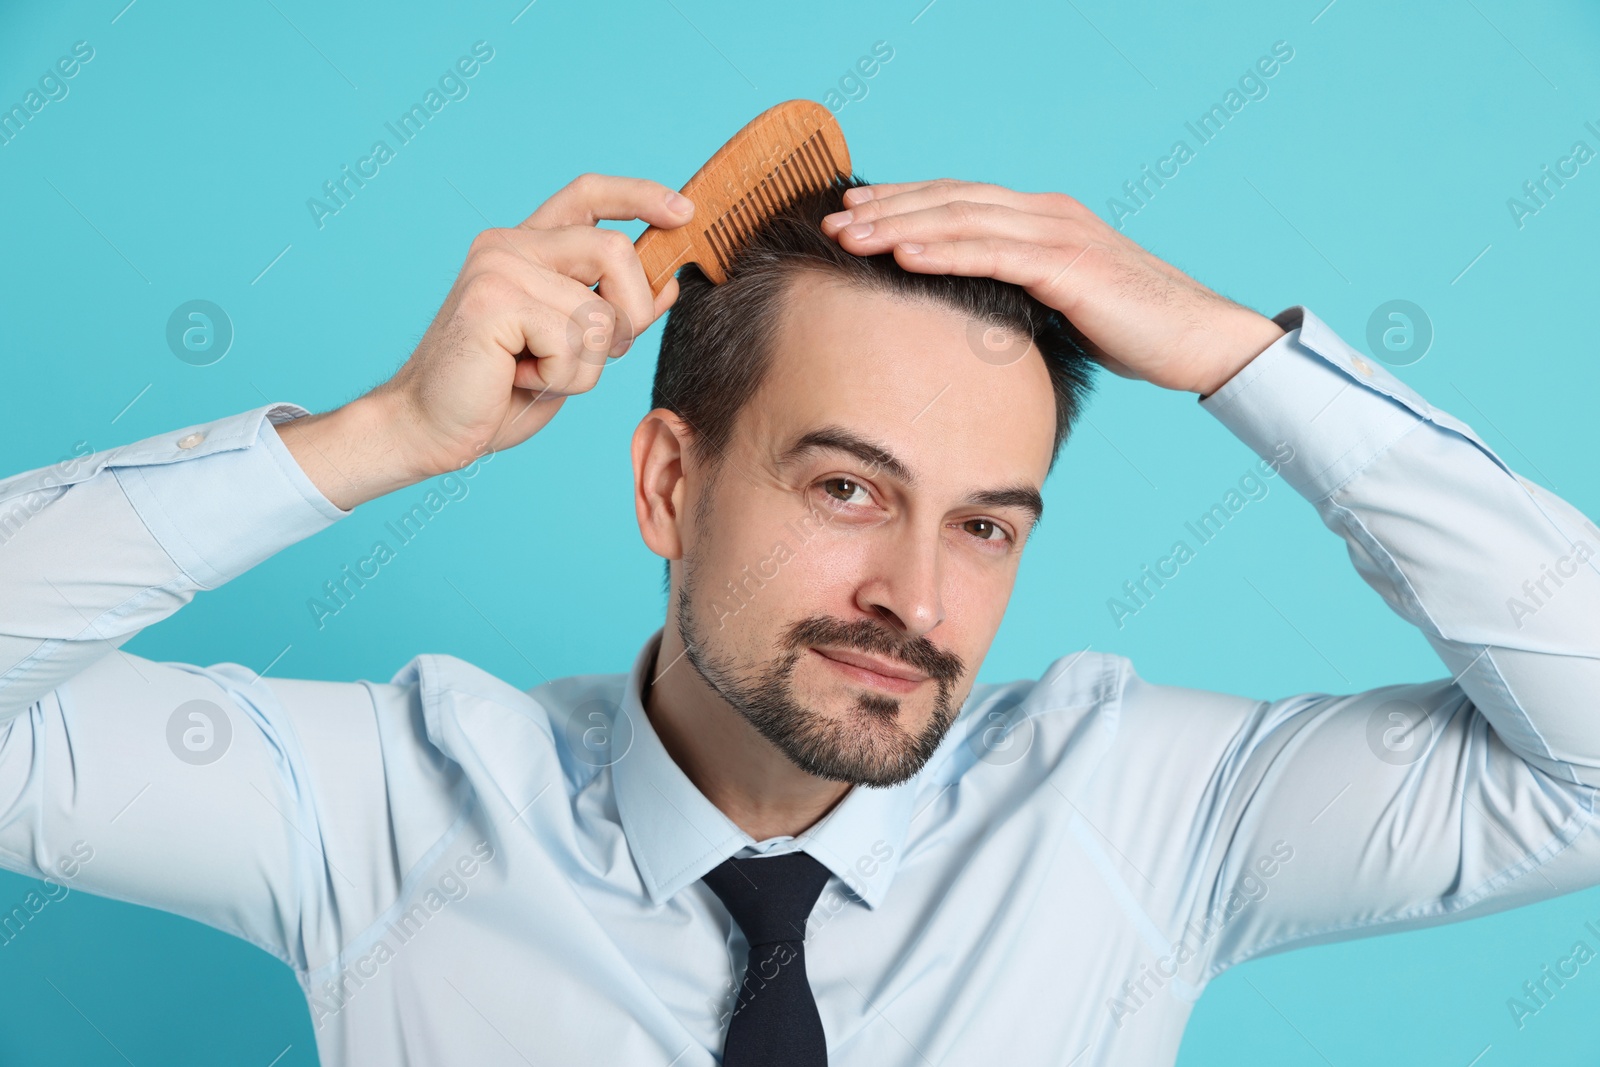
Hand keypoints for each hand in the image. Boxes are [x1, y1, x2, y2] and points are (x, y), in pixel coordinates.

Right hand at [281, 174, 694, 509]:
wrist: (428, 428)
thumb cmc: (497, 392)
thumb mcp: (572, 348)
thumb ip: (612, 311)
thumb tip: (668, 283)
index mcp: (526, 247)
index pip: (587, 196)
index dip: (638, 196)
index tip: (683, 211)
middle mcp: (509, 246)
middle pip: (615, 251)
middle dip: (632, 314)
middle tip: (600, 355)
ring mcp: (498, 268)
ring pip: (600, 312)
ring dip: (587, 364)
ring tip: (539, 372)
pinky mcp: (493, 301)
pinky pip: (574, 342)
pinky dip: (563, 378)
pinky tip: (521, 379)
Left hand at [819, 179, 1284, 395]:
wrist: (1200, 340)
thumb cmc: (1134, 331)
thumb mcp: (1062, 305)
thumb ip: (1019, 294)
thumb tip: (972, 315)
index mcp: (1042, 219)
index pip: (957, 200)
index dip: (902, 202)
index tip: (852, 214)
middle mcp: (1046, 214)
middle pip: (949, 200)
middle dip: (885, 208)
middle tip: (829, 220)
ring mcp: (1059, 234)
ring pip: (962, 219)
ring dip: (899, 225)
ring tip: (849, 236)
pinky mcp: (1070, 265)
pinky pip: (994, 253)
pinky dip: (945, 250)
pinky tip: (903, 254)